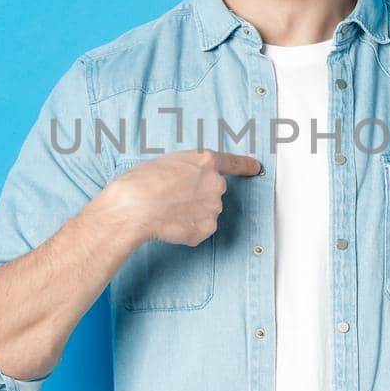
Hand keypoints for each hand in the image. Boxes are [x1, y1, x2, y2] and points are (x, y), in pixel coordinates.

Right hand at [104, 148, 261, 246]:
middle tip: (173, 198)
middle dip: (198, 195)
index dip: (245, 166)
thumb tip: (186, 183)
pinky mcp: (207, 229)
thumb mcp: (166, 163)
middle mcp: (216, 184)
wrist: (134, 208)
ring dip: (191, 213)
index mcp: (205, 161)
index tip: (256, 168)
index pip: (234, 163)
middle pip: (214, 191)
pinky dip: (187, 229)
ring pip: (206, 211)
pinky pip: (199, 229)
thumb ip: (187, 171)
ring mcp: (213, 208)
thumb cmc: (141, 183)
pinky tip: (170, 224)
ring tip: (167, 210)